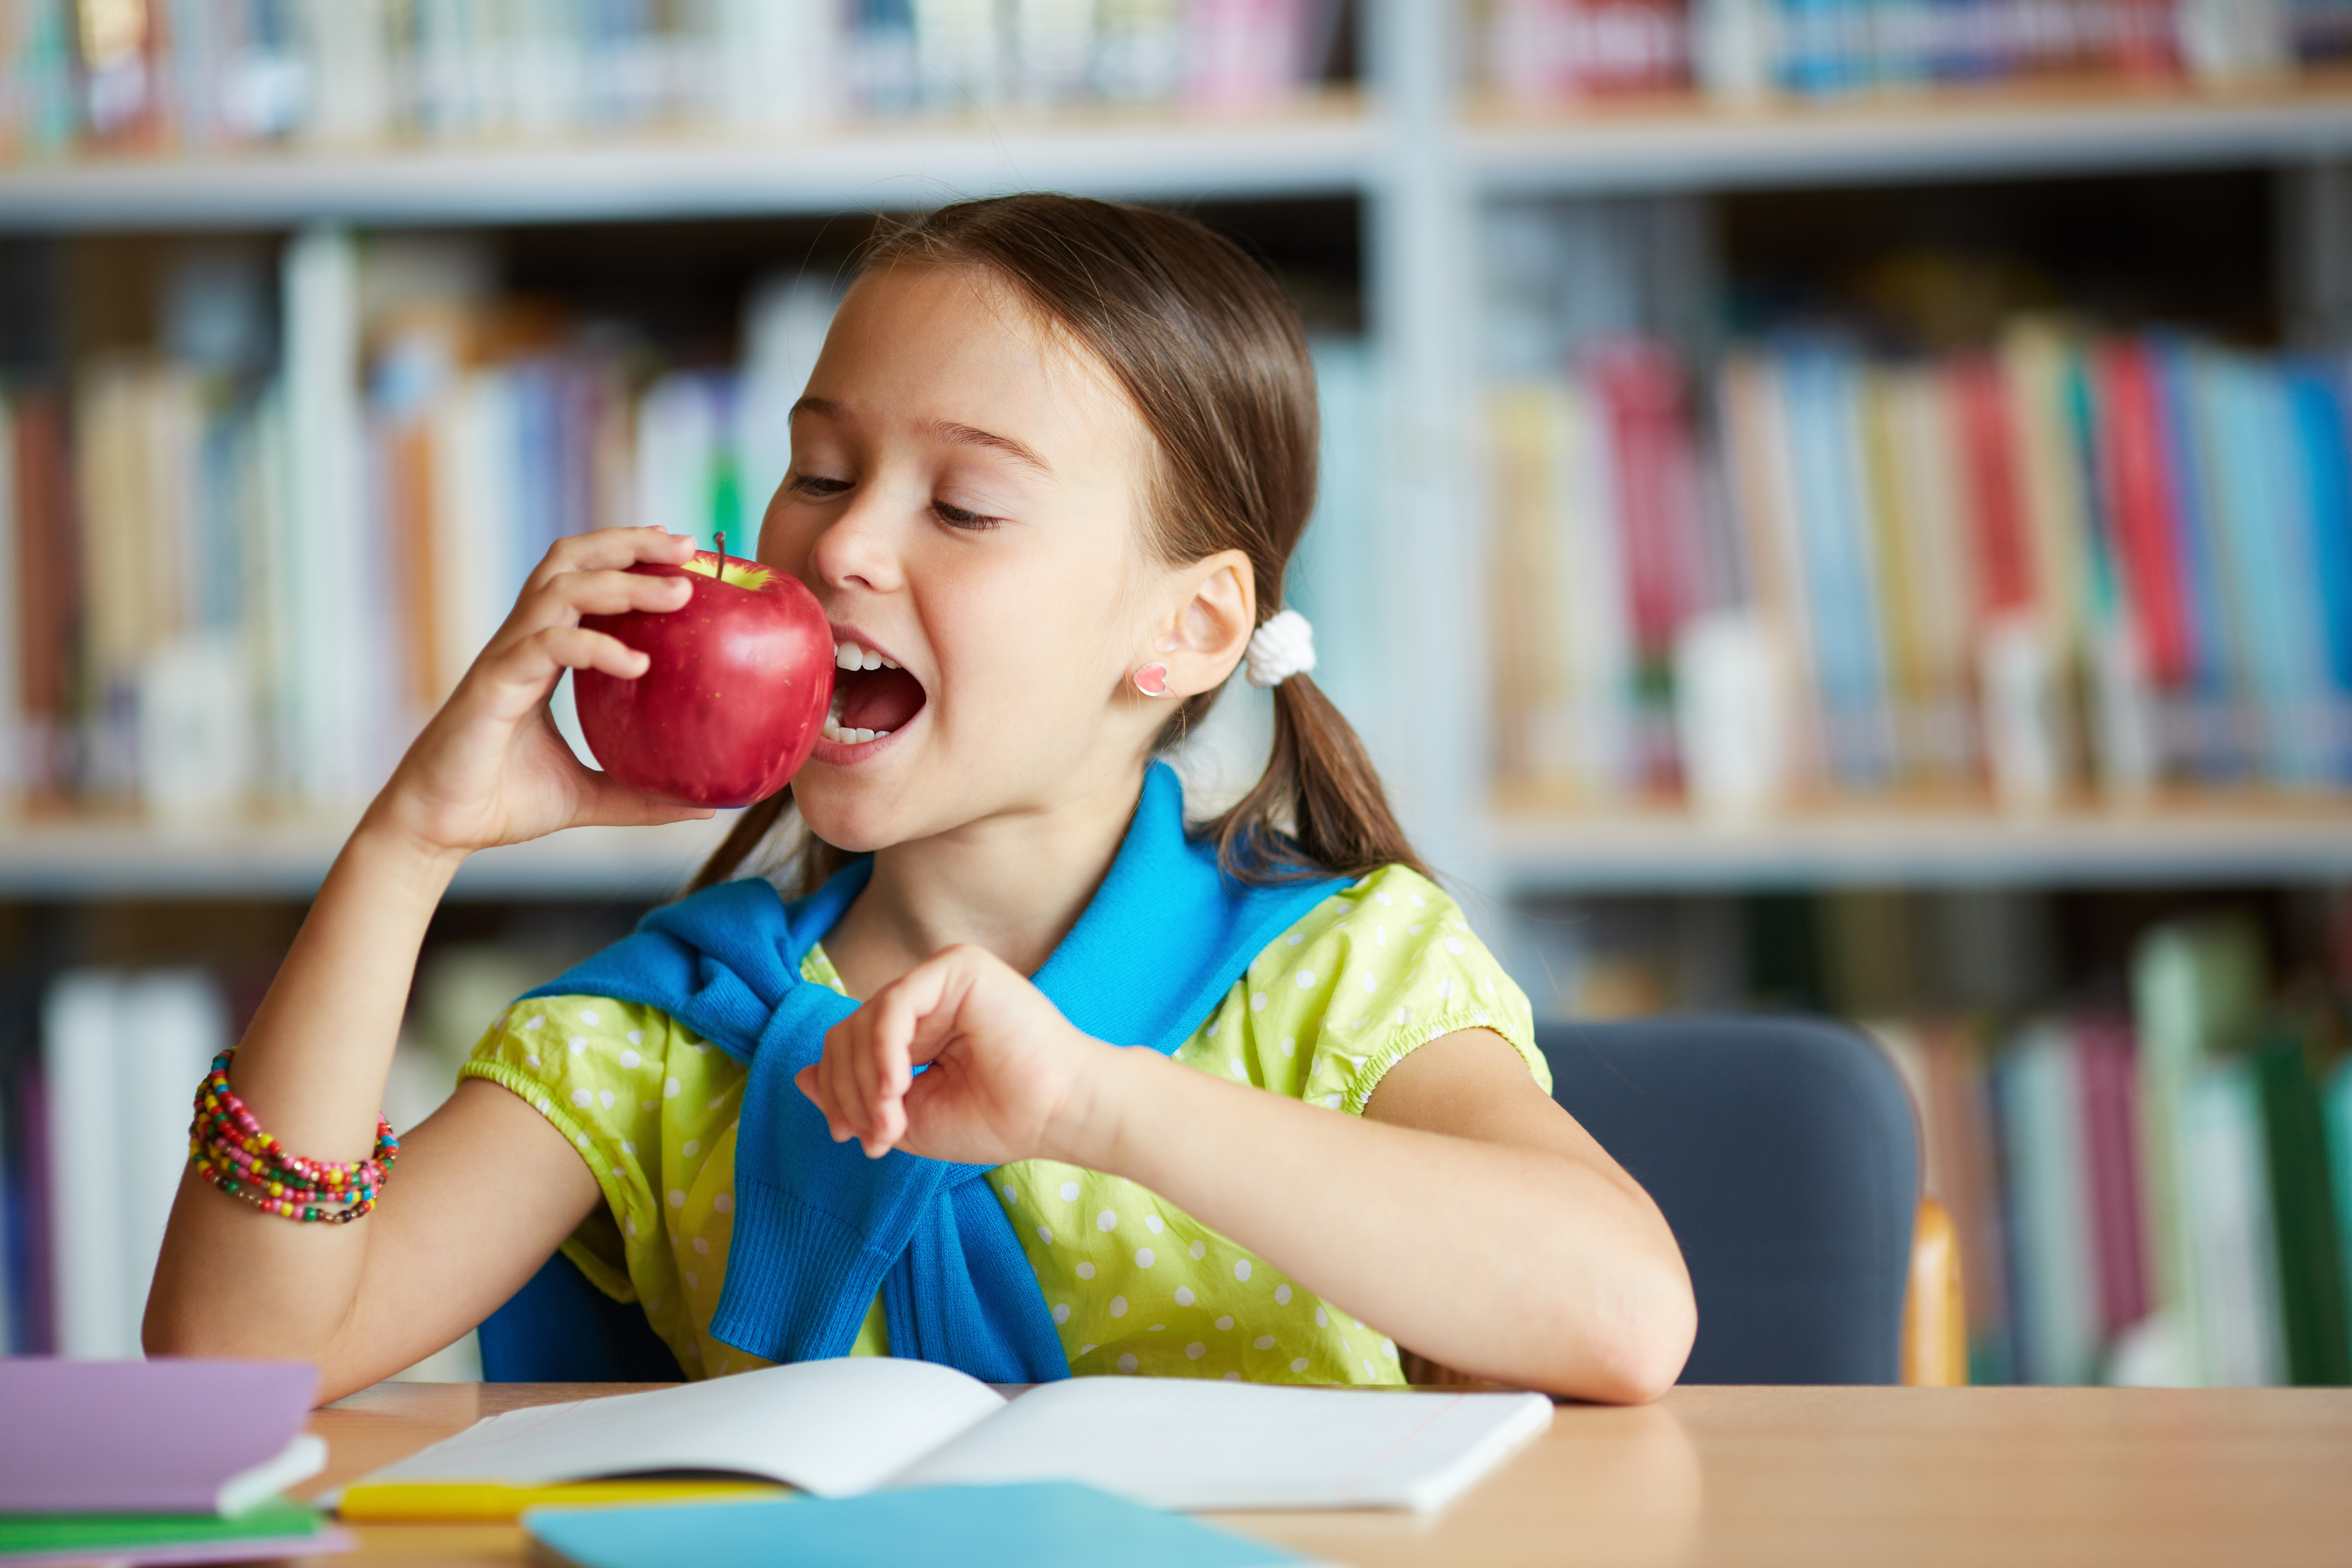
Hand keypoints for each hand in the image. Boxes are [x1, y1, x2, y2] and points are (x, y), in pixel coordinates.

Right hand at [367, 528, 714, 860]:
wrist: (438, 829)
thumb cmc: (502, 803)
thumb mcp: (589, 797)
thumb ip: (643, 796)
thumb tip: (705, 808)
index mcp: (542, 654)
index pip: (584, 580)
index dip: (627, 556)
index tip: (681, 553)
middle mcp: (522, 643)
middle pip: (571, 562)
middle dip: (629, 544)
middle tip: (688, 546)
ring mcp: (505, 659)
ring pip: (561, 589)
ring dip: (622, 582)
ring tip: (678, 592)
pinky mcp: (492, 686)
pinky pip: (546, 645)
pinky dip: (594, 645)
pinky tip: (638, 663)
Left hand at [795, 945, 1132, 1167]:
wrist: (1058, 1113)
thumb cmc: (995, 1118)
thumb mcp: (907, 1117)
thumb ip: (855, 1096)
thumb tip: (801, 1077)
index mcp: (916, 1027)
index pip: (849, 1045)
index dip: (836, 1090)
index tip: (851, 1136)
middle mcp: (925, 996)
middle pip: (847, 1032)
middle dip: (847, 1090)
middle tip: (874, 1136)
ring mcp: (941, 978)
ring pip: (864, 1019)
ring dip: (865, 1080)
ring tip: (890, 1122)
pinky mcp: (958, 968)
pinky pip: (895, 1004)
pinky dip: (883, 1050)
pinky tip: (895, 1087)